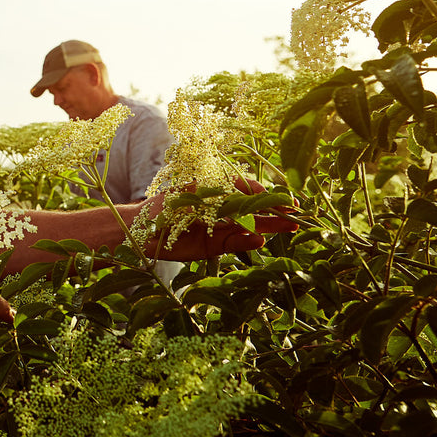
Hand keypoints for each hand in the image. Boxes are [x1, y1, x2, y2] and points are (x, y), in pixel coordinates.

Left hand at [144, 178, 299, 260]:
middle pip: (253, 208)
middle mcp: (221, 208)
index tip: (283, 196)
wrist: (139, 231)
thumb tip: (240, 198)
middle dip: (275, 210)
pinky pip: (237, 242)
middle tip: (297, 214)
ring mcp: (220, 227)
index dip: (265, 193)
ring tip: (290, 227)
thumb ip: (216, 196)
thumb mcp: (188, 196)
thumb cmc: (161, 206)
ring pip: (250, 226)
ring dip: (270, 226)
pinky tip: (261, 239)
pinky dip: (249, 241)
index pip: (246, 190)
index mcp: (214, 191)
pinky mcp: (216, 246)